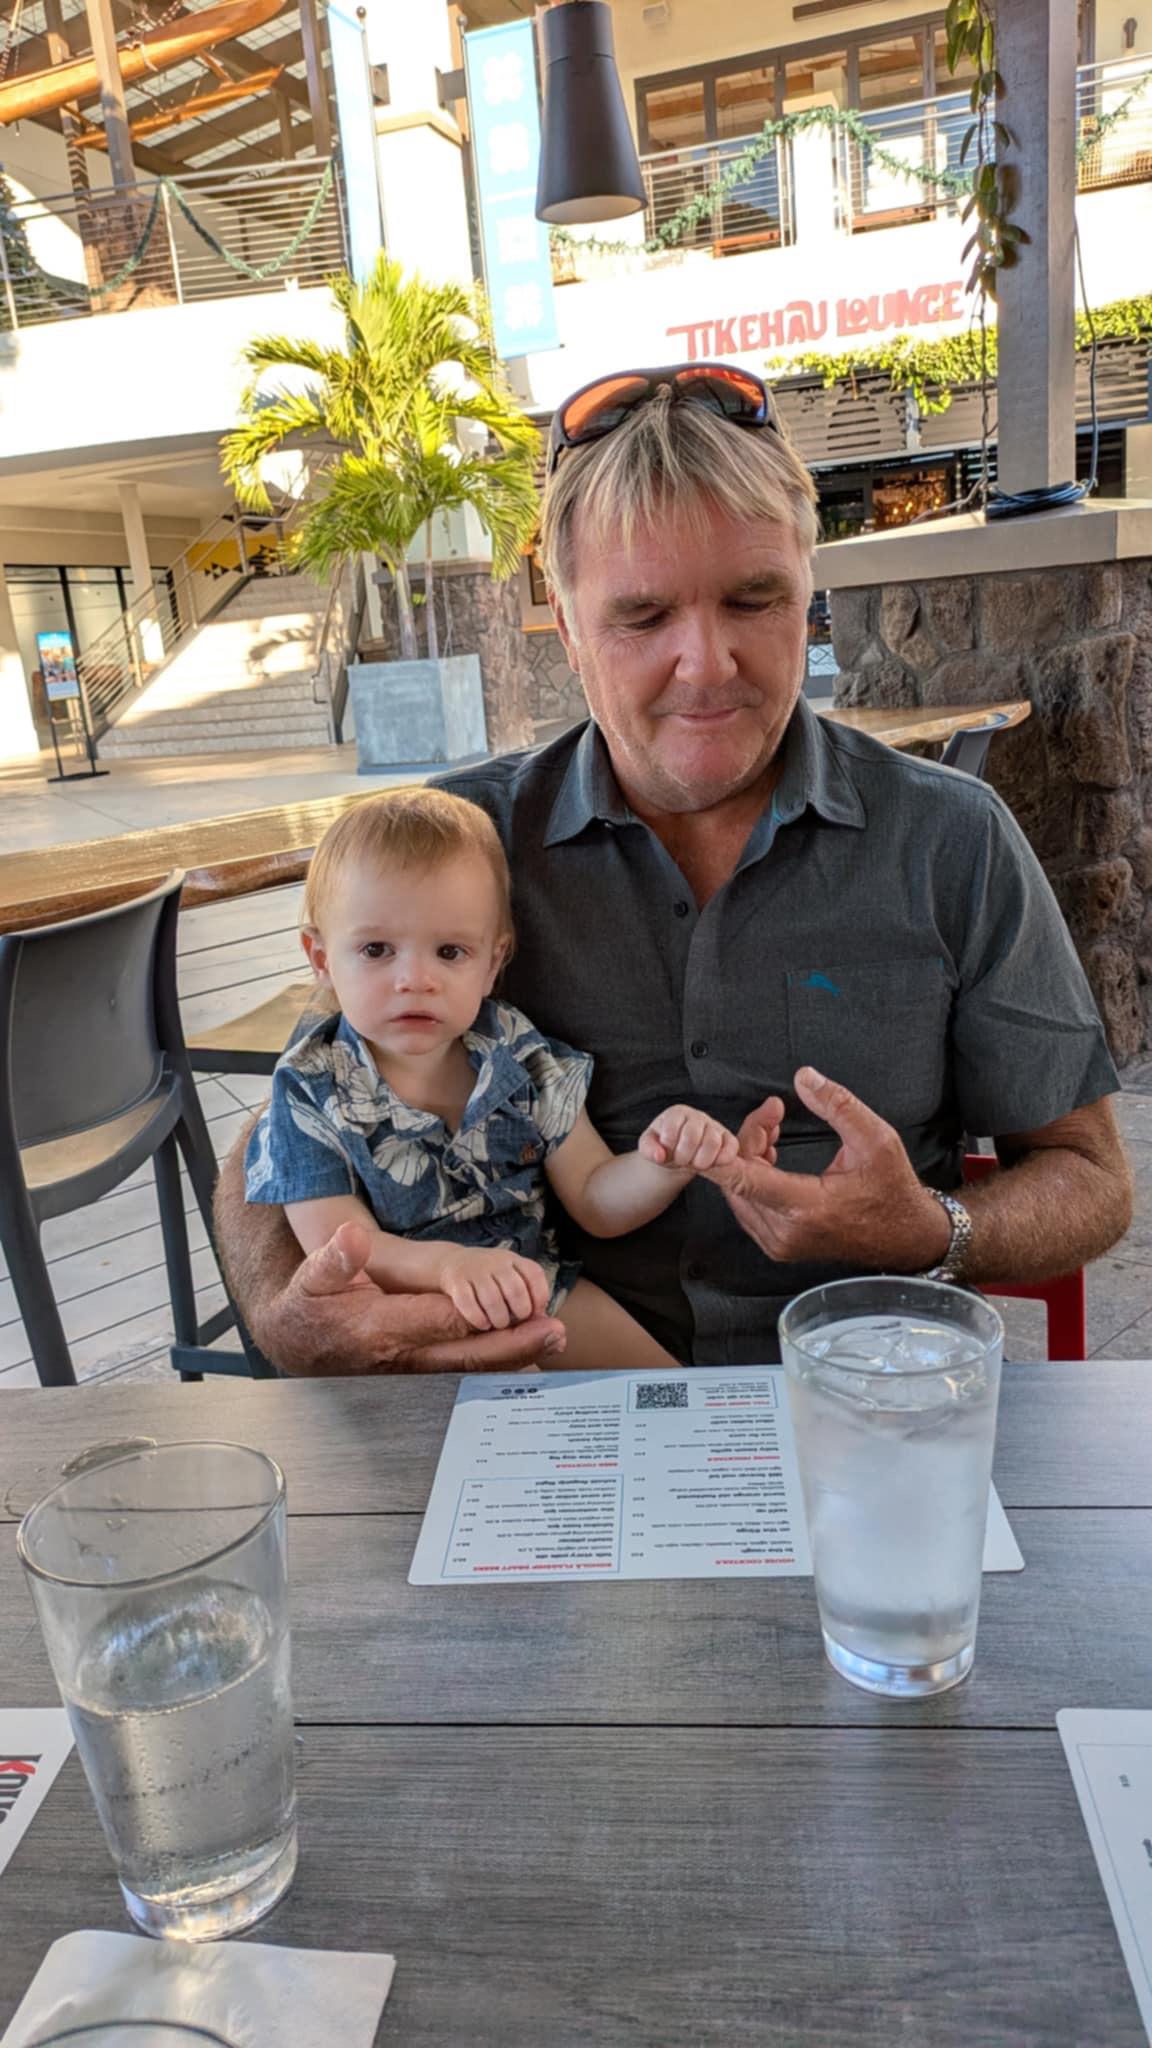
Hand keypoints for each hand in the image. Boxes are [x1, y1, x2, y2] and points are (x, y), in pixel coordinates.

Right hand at [257, 1222, 564, 1373]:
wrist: (300, 1345)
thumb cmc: (309, 1305)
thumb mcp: (311, 1277)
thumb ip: (335, 1258)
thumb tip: (352, 1237)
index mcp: (378, 1328)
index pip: (432, 1320)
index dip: (469, 1313)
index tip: (507, 1303)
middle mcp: (401, 1357)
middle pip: (463, 1353)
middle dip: (511, 1342)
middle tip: (552, 1329)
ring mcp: (414, 1371)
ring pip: (470, 1368)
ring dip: (515, 1355)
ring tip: (554, 1338)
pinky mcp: (422, 1376)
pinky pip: (466, 1373)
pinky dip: (501, 1366)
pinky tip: (534, 1355)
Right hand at [438, 1246, 551, 1332]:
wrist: (454, 1263)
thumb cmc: (491, 1278)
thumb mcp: (512, 1277)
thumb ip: (528, 1294)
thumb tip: (545, 1319)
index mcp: (514, 1260)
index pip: (534, 1274)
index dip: (539, 1297)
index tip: (535, 1313)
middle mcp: (496, 1262)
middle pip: (515, 1289)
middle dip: (520, 1311)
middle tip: (516, 1321)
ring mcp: (475, 1270)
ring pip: (492, 1298)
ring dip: (499, 1317)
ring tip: (499, 1324)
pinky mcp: (455, 1280)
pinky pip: (467, 1302)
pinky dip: (477, 1317)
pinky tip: (482, 1324)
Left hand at [639, 1105, 739, 1174]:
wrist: (680, 1153)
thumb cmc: (664, 1146)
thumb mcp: (649, 1146)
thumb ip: (648, 1148)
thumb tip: (659, 1156)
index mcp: (677, 1113)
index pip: (672, 1127)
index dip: (668, 1145)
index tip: (666, 1152)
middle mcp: (697, 1116)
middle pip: (692, 1135)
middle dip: (683, 1156)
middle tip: (680, 1161)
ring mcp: (715, 1126)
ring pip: (713, 1143)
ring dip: (700, 1161)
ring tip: (694, 1164)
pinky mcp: (728, 1139)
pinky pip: (731, 1147)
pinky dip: (721, 1159)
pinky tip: (711, 1165)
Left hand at [703, 1068, 950, 1269]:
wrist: (906, 1237)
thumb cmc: (892, 1190)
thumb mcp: (877, 1139)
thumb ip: (838, 1105)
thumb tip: (804, 1077)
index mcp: (806, 1207)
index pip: (744, 1180)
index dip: (717, 1155)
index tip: (706, 1133)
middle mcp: (786, 1231)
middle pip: (738, 1179)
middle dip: (747, 1139)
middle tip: (773, 1113)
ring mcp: (779, 1242)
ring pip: (737, 1193)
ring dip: (747, 1158)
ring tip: (773, 1132)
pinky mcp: (778, 1245)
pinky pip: (747, 1206)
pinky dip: (751, 1178)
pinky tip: (771, 1157)